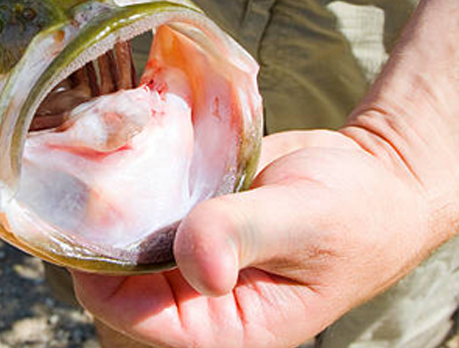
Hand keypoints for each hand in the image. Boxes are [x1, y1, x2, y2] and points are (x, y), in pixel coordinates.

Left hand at [72, 128, 432, 347]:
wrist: (373, 178)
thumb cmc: (356, 214)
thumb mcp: (307, 224)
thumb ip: (244, 235)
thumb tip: (192, 261)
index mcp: (224, 325)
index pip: (130, 314)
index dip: (99, 269)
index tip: (89, 212)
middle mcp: (196, 293)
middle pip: (115, 273)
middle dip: (98, 228)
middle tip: (91, 169)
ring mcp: (189, 251)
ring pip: (125, 234)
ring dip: (112, 196)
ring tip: (106, 148)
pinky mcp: (191, 214)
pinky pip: (147, 201)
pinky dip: (137, 174)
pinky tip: (135, 137)